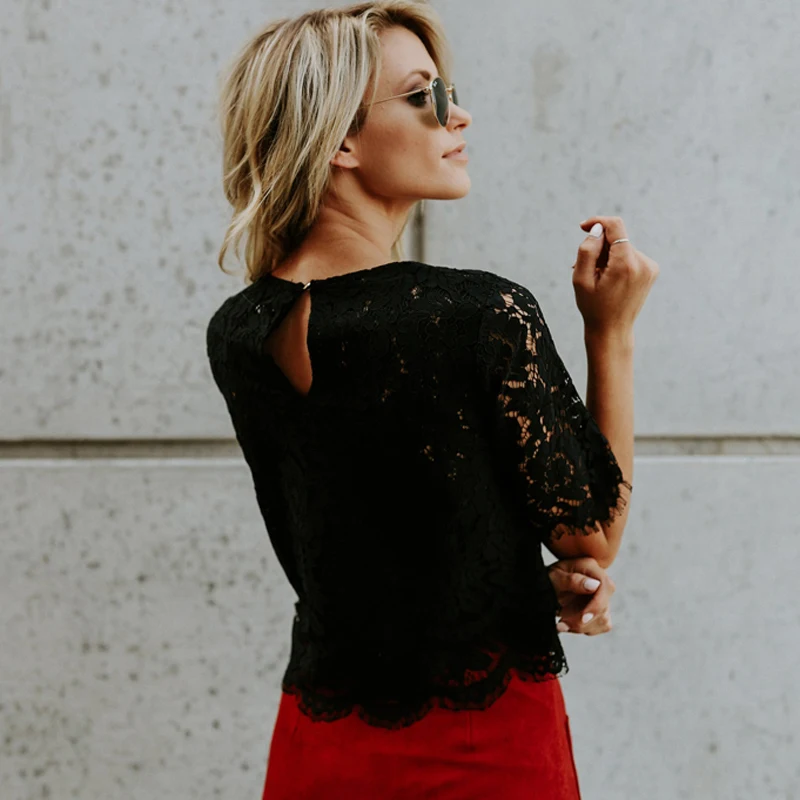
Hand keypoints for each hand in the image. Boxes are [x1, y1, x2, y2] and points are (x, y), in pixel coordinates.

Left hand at [547, 557, 615, 635]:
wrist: (544, 587)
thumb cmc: (548, 579)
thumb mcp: (554, 577)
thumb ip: (572, 580)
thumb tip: (594, 586)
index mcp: (590, 567)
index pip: (605, 586)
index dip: (597, 605)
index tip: (583, 618)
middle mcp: (600, 581)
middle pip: (604, 606)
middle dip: (583, 620)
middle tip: (562, 622)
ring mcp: (602, 596)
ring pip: (603, 619)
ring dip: (582, 626)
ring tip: (561, 624)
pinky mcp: (600, 610)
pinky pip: (602, 625)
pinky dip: (585, 629)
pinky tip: (569, 625)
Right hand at [572, 215, 658, 335]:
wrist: (612, 330)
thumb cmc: (593, 306)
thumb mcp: (581, 279)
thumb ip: (588, 249)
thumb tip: (599, 228)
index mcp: (626, 264)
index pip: (616, 226)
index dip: (598, 222)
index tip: (582, 227)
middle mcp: (643, 263)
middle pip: (617, 239)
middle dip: (600, 248)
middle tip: (586, 269)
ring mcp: (650, 267)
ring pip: (623, 248)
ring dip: (607, 257)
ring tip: (598, 279)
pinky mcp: (651, 270)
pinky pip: (629, 256)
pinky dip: (617, 262)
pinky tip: (609, 280)